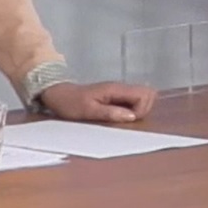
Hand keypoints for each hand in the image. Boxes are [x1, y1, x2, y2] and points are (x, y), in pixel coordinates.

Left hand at [37, 80, 155, 123]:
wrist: (58, 94)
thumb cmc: (70, 103)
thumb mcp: (87, 111)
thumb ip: (109, 112)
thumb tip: (132, 117)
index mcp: (115, 89)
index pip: (144, 94)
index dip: (141, 110)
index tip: (127, 119)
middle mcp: (120, 87)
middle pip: (148, 93)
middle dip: (144, 109)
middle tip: (127, 119)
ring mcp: (119, 91)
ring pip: (143, 97)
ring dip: (139, 110)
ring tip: (123, 118)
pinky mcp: (116, 96)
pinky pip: (133, 101)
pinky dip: (132, 110)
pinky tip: (119, 116)